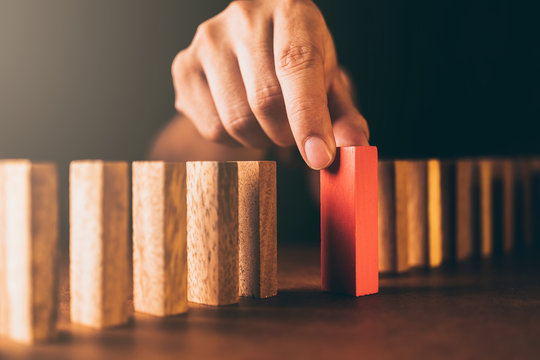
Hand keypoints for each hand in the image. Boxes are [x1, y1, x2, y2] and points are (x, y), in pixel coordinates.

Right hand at [171, 0, 368, 168]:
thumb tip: (354, 148)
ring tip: (269, 122)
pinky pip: (212, 128)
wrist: (253, 43)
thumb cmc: (297, 61)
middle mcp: (244, 17)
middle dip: (287, 134)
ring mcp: (207, 41)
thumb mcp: (327, 81)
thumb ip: (342, 115)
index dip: (309, 117)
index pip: (297, 65)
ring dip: (261, 139)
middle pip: (265, 101)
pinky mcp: (184, 66)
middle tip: (294, 132)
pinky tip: (243, 117)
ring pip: (236, 120)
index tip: (319, 156)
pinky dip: (234, 139)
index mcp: (290, 9)